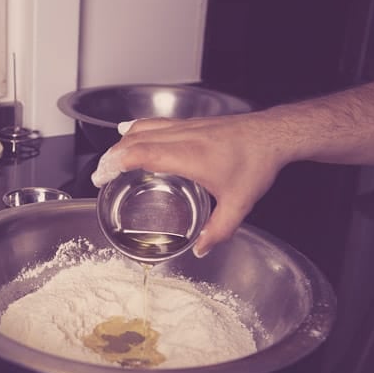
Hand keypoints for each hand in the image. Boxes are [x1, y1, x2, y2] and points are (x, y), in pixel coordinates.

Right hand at [91, 114, 292, 256]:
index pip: (140, 154)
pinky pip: (155, 123)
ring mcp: (185, 127)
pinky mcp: (191, 123)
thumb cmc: (256, 163)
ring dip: (122, 142)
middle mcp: (182, 137)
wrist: (273, 135)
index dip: (116, 163)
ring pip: (143, 128)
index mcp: (188, 156)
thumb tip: (201, 249)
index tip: (102, 176)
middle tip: (100, 173)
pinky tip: (129, 131)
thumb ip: (218, 230)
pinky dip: (137, 129)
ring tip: (110, 157)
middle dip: (111, 155)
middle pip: (134, 140)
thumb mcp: (239, 204)